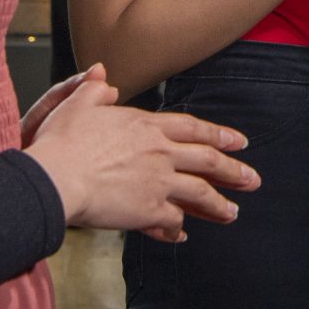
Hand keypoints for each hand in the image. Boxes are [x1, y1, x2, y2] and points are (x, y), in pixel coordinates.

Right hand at [24, 77, 258, 240]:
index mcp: (147, 126)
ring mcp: (158, 183)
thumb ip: (93, 89)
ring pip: (200, 193)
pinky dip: (177, 229)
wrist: (56, 177)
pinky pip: (171, 222)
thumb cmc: (62, 141)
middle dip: (234, 171)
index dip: (219, 134)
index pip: (193, 128)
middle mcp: (160, 153)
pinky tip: (182, 235)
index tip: (239, 142)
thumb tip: (100, 73)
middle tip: (253, 179)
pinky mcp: (148, 211)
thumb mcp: (77, 104)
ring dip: (219, 205)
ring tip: (232, 214)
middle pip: (208, 161)